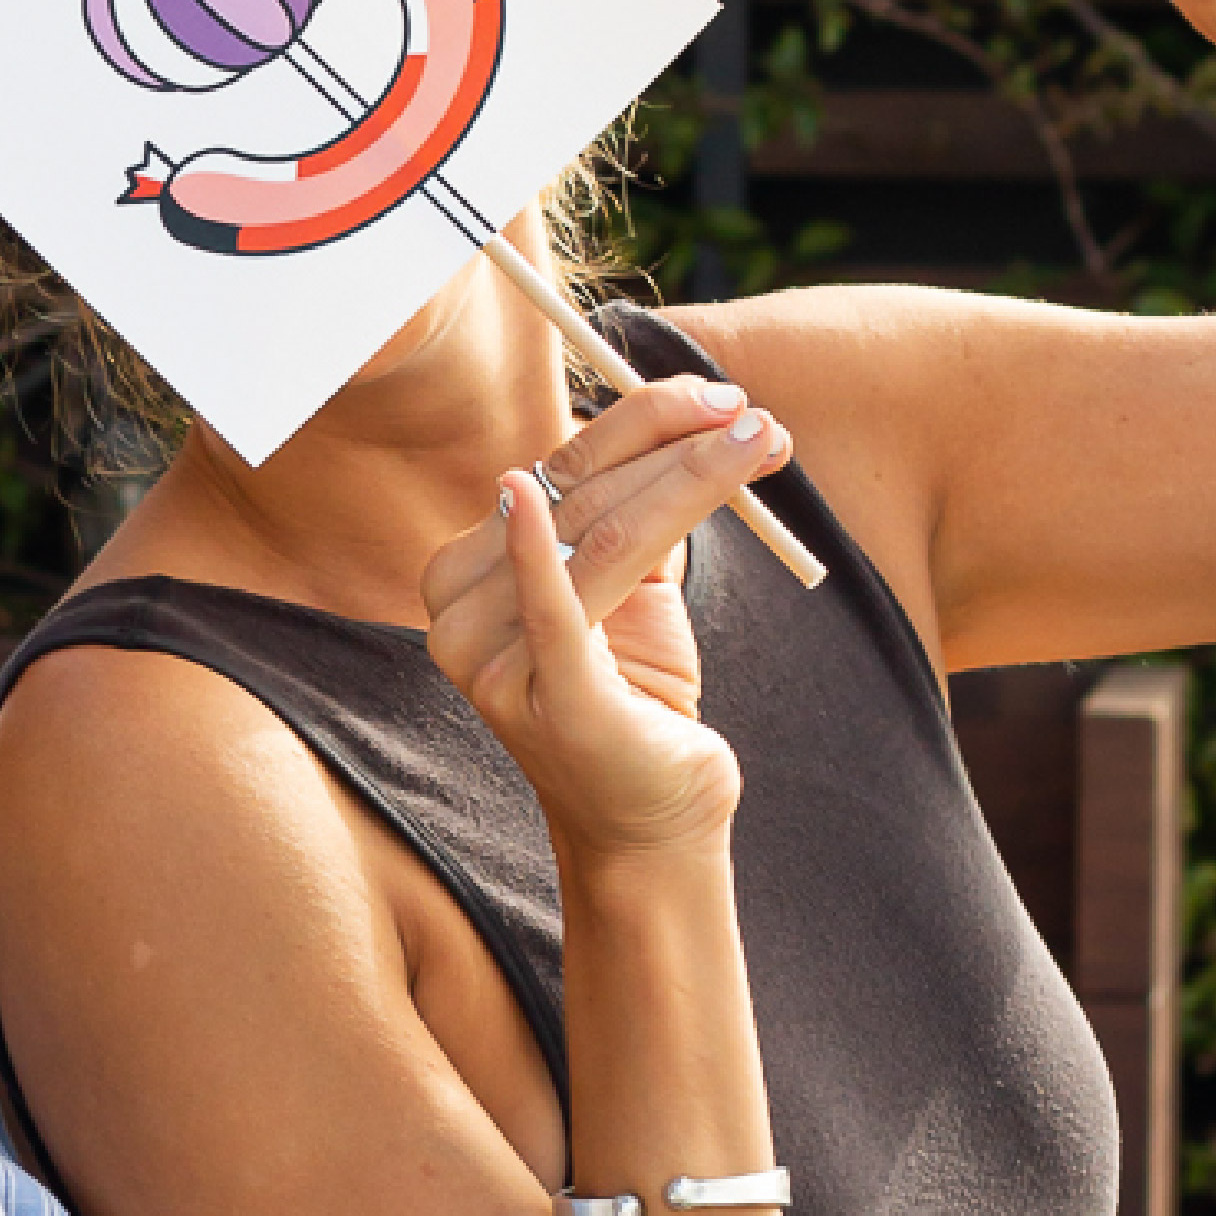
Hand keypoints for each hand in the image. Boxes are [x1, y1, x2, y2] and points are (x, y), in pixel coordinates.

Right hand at [419, 381, 770, 865]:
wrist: (650, 818)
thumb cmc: (637, 694)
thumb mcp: (629, 592)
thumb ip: (626, 515)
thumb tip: (689, 422)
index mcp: (466, 576)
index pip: (558, 472)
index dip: (639, 423)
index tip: (720, 397)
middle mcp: (456, 616)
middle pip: (579, 500)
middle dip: (675, 448)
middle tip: (753, 419)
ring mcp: (491, 666)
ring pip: (596, 541)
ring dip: (683, 480)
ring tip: (758, 442)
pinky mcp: (548, 704)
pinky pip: (551, 615)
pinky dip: (537, 556)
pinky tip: (528, 503)